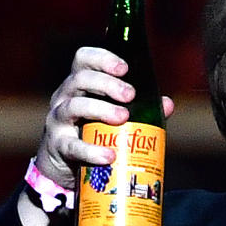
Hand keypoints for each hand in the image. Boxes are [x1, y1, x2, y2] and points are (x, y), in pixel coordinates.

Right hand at [35, 46, 174, 188]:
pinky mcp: (58, 146)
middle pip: (81, 79)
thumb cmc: (92, 133)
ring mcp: (58, 121)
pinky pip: (73, 146)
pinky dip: (92, 151)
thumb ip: (141, 109)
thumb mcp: (112, 117)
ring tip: (123, 118)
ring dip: (101, 109)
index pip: (83, 59)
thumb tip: (167, 104)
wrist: (64, 167)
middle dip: (107, 84)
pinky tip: (110, 155)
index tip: (124, 68)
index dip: (102, 58)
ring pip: (74, 106)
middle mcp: (65, 97)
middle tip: (130, 95)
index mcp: (80, 85)